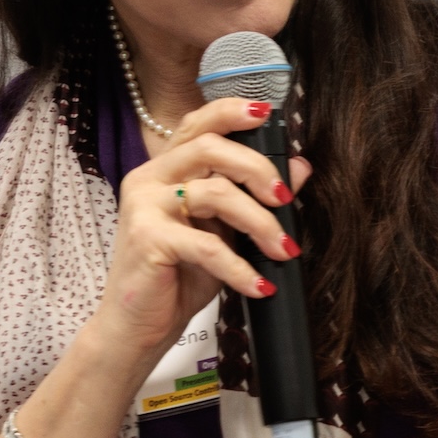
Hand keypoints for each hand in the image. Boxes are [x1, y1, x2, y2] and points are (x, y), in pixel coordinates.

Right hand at [91, 94, 316, 366]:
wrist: (137, 326)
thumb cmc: (178, 277)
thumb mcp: (226, 232)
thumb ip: (256, 198)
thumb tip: (300, 167)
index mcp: (167, 169)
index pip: (198, 124)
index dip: (231, 112)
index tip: (267, 115)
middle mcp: (150, 178)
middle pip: (210, 148)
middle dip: (258, 169)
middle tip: (286, 199)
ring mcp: (145, 206)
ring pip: (216, 193)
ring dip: (261, 223)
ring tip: (284, 251)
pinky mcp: (147, 239)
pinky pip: (207, 245)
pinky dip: (240, 267)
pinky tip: (259, 285)